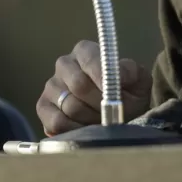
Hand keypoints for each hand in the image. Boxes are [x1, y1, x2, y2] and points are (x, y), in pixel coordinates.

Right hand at [36, 40, 150, 135]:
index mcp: (85, 51)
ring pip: (69, 106)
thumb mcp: (138, 81)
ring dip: (91, 120)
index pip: (89, 60)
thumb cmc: (127, 94)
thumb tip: (120, 75)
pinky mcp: (43, 107)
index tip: (116, 93)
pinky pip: (56, 122)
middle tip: (113, 114)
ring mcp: (51, 86)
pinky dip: (75, 131)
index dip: (103, 78)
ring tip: (103, 122)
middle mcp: (64, 64)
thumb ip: (131, 72)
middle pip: (79, 85)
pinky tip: (87, 131)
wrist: (117, 114)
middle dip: (100, 104)